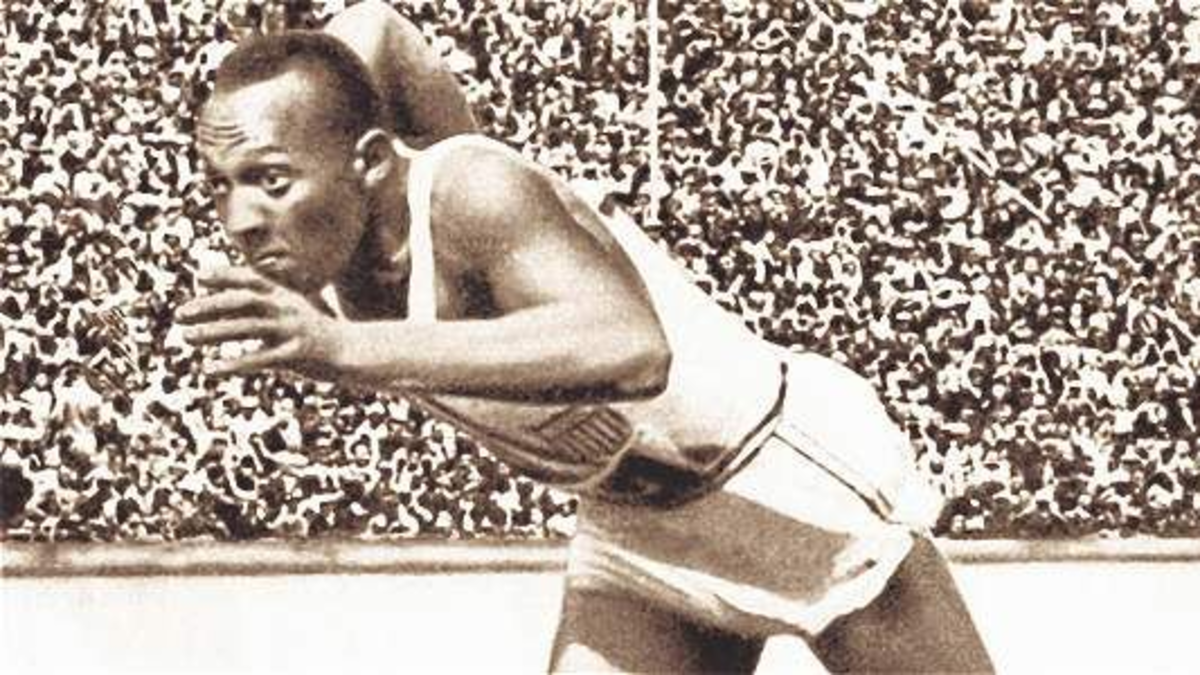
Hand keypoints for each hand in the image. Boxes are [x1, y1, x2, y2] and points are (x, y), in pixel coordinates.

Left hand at [177, 266, 346, 379]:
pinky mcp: (295, 355)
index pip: (251, 279)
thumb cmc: (314, 332)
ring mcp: (292, 330)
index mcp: (285, 295)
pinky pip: (259, 358)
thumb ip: (265, 303)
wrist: (351, 352)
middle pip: (243, 301)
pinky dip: (233, 363)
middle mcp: (287, 308)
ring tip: (187, 338)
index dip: (226, 275)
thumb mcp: (292, 310)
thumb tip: (231, 299)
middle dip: (209, 306)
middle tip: (180, 315)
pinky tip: (211, 369)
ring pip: (247, 327)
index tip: (201, 277)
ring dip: (214, 332)